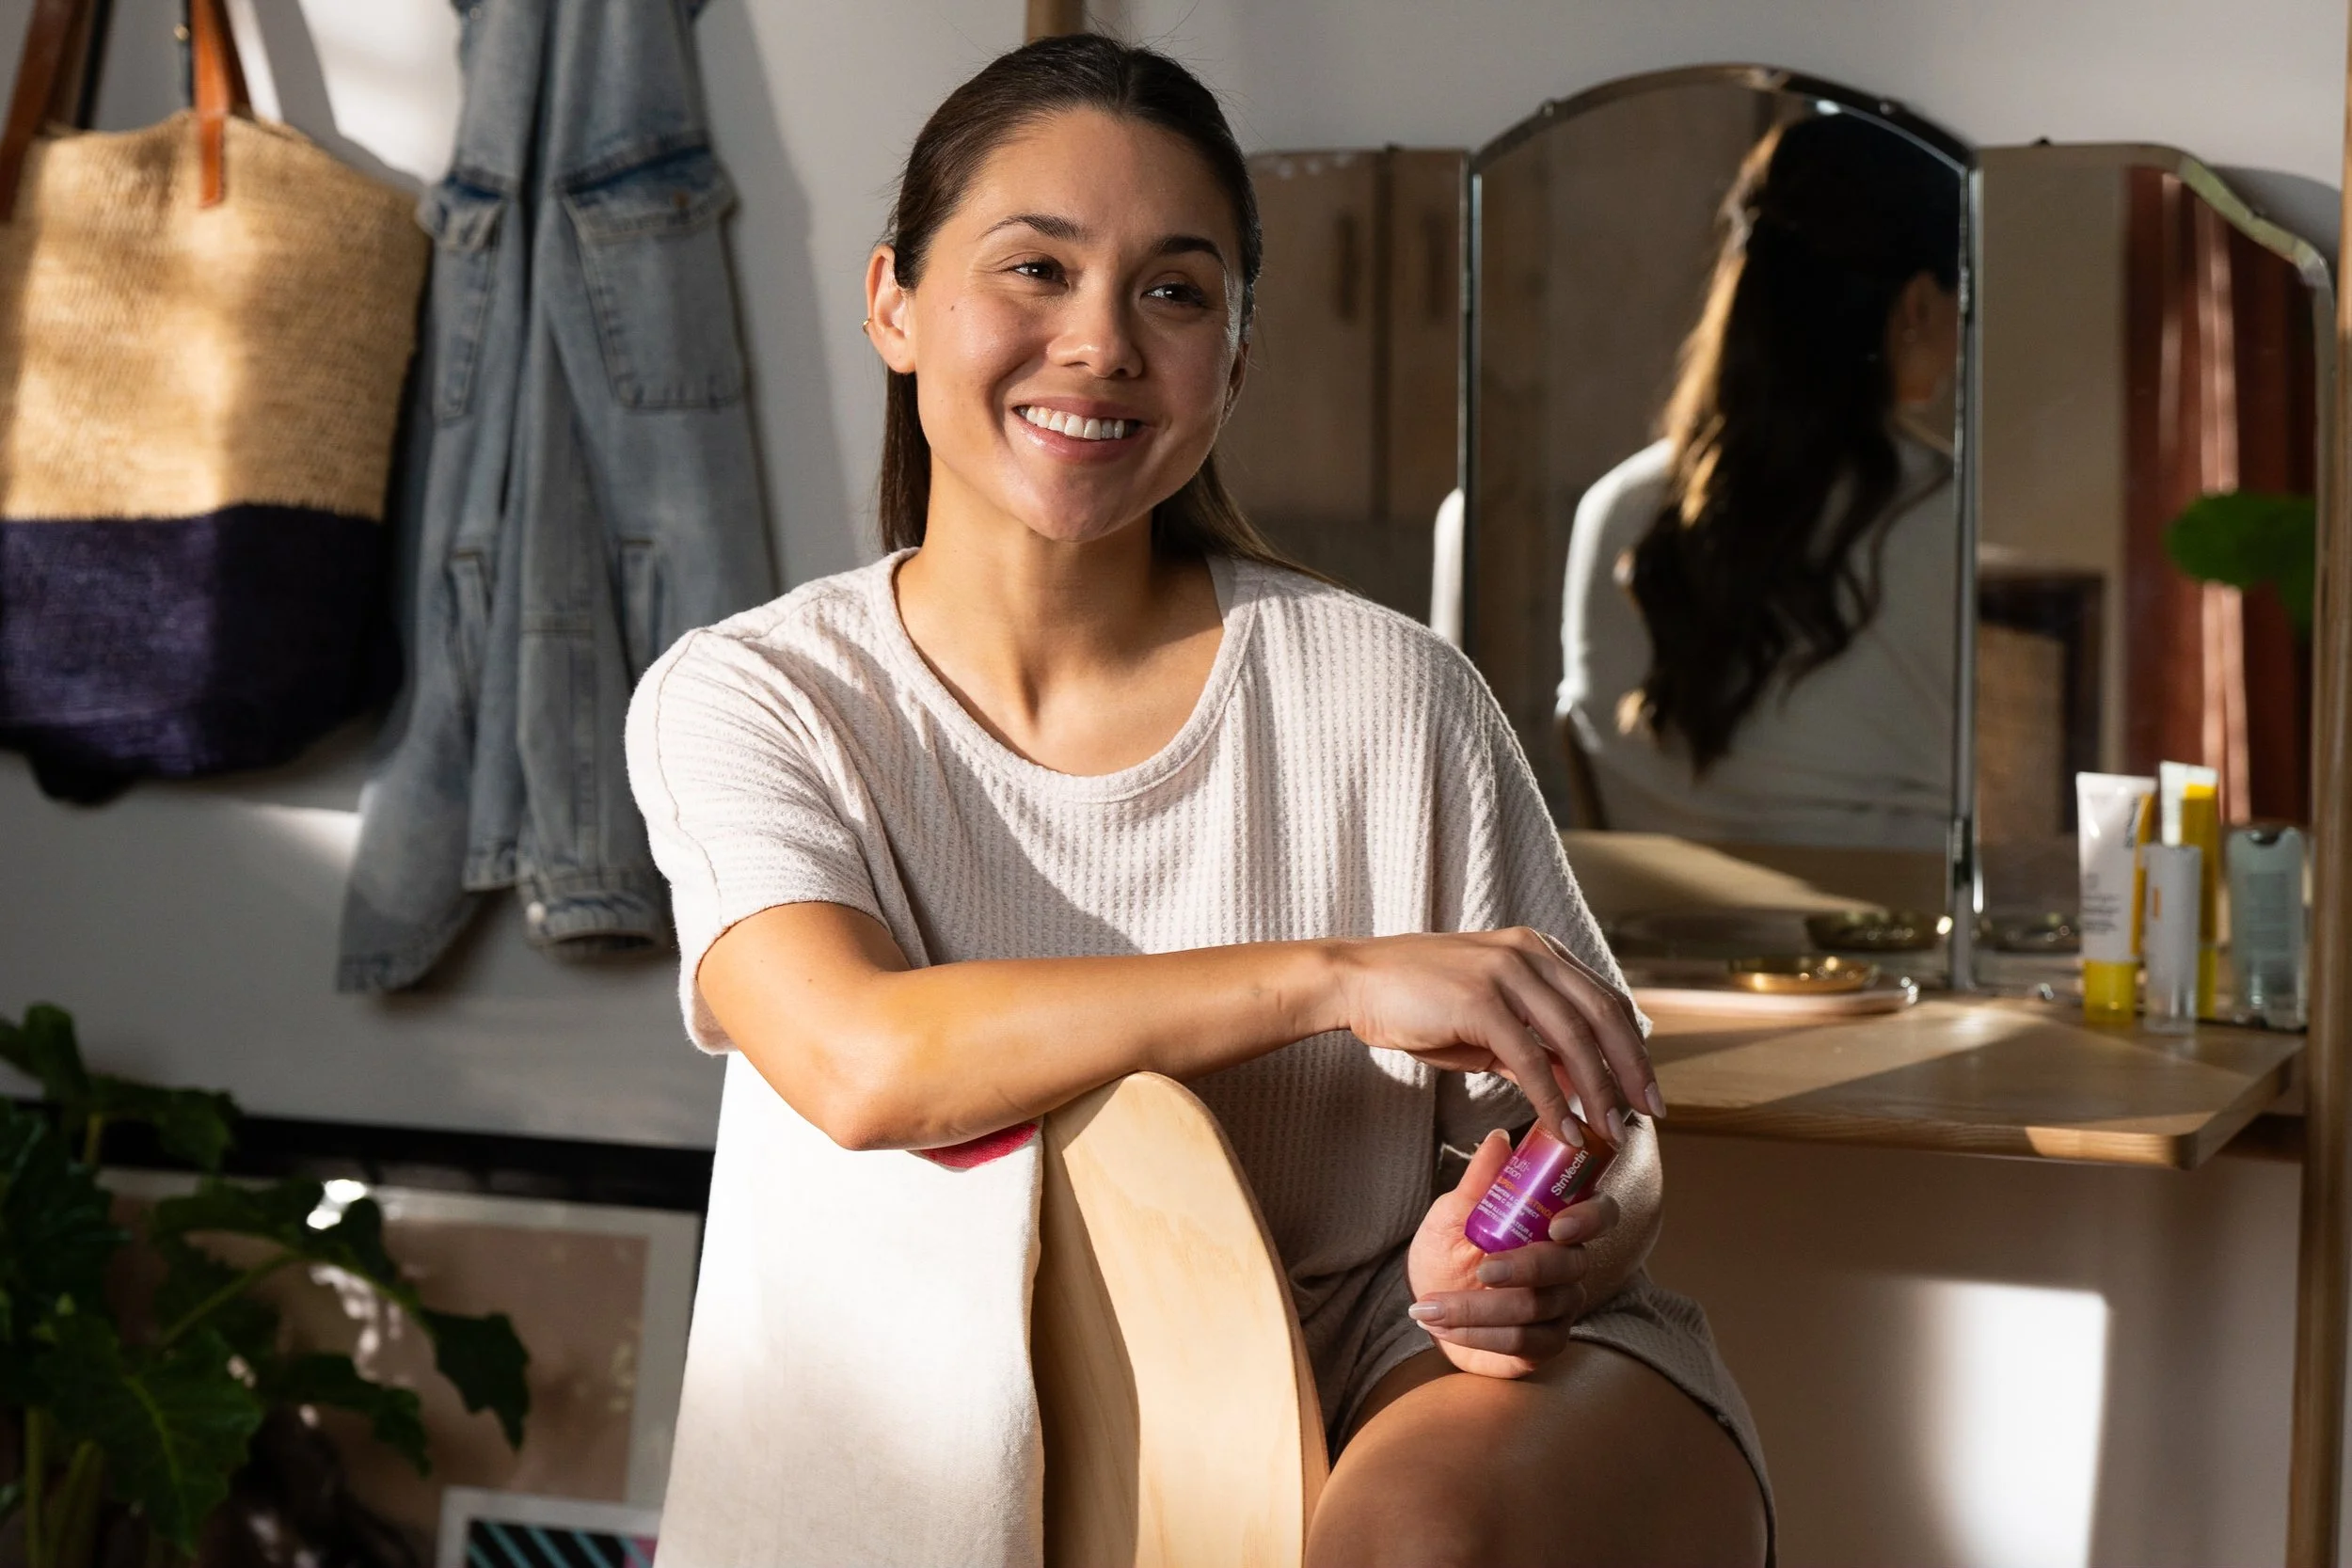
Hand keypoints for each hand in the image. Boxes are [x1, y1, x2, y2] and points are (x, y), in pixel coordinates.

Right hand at [1331, 928, 1656, 1141]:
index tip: (1645, 1088)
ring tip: (1611, 1132)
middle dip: (1632, 1069)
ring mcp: (1506, 972)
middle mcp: (1530, 953)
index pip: (1604, 998)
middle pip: (1603, 1014)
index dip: (1632, 1045)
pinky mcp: (1481, 1000)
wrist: (1356, 982)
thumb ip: (1531, 1046)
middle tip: (1649, 1114)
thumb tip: (1574, 1086)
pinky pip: (1531, 1060)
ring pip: (1575, 1038)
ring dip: (1599, 1092)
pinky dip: (1553, 1101)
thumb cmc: (1416, 1001)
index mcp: (1537, 950)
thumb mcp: (1486, 1022)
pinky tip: (1564, 1131)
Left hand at [1404, 1127, 1619, 1378]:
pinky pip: (1522, 1342)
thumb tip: (1499, 1138)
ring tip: (1429, 1305)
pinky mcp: (1545, 1344)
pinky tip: (1440, 1325)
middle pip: (1568, 1266)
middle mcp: (1568, 1265)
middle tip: (1481, 1267)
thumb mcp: (1453, 1214)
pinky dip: (1476, 1334)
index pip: (1600, 1214)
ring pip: (1536, 1308)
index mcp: (1555, 1222)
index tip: (1557, 1225)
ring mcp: (1561, 1307)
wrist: (1428, 1303)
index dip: (1589, 1218)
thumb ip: (1480, 1181)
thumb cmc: (1448, 1250)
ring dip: (1477, 1307)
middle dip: (1524, 1268)